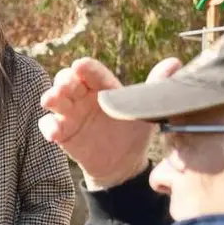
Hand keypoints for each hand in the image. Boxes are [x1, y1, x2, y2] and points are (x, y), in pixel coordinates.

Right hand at [39, 57, 180, 189]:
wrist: (122, 162)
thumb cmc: (134, 131)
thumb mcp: (146, 109)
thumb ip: (156, 86)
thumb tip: (175, 62)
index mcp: (102, 87)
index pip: (91, 72)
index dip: (85, 68)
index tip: (81, 65)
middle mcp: (83, 97)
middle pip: (66, 81)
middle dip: (63, 80)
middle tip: (65, 84)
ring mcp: (70, 114)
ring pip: (54, 99)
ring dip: (51, 97)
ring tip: (52, 100)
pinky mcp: (61, 132)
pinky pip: (48, 125)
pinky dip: (48, 127)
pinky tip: (54, 133)